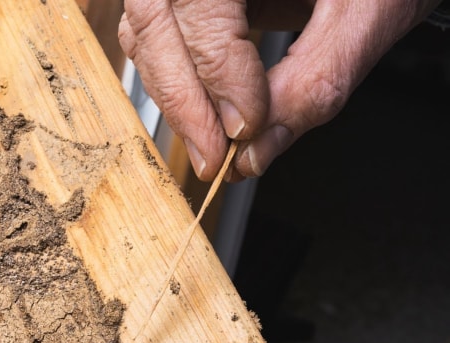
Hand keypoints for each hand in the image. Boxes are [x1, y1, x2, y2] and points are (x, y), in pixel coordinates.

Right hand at [119, 0, 439, 180]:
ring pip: (146, 36)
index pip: (200, 10)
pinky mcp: (191, 2)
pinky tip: (206, 118)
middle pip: (152, 23)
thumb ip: (315, 81)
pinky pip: (158, 40)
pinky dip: (179, 85)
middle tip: (212, 157)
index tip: (246, 129)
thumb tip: (258, 151)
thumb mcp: (366, 13)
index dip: (219, 75)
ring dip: (176, 99)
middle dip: (181, 99)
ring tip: (210, 148)